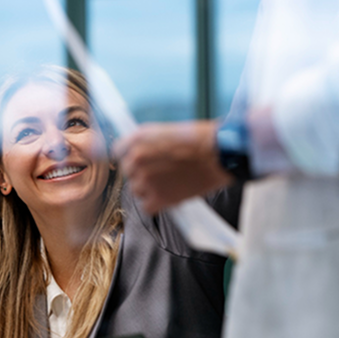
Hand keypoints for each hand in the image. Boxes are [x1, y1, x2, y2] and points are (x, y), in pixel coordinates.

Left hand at [114, 121, 231, 213]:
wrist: (219, 153)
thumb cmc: (199, 140)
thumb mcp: (165, 131)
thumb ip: (146, 142)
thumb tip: (136, 153)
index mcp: (137, 139)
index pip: (119, 151)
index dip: (132, 156)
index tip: (142, 160)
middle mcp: (136, 159)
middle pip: (128, 172)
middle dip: (142, 172)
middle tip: (162, 171)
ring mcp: (145, 180)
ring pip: (136, 190)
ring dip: (148, 189)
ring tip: (168, 182)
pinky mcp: (157, 198)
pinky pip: (146, 207)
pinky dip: (156, 204)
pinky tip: (168, 195)